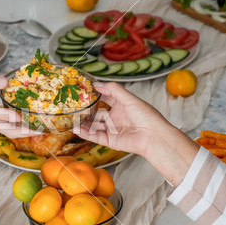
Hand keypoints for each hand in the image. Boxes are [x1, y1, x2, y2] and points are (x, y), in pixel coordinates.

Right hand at [0, 71, 37, 138]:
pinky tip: (34, 127)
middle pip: (5, 129)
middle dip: (23, 132)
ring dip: (25, 133)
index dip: (6, 116)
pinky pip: (9, 130)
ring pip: (9, 132)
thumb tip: (6, 82)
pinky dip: (22, 130)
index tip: (18, 116)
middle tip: (40, 130)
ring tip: (41, 131)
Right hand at [77, 82, 198, 185]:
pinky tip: (77, 129)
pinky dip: (85, 133)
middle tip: (73, 106)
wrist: (154, 136)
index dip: (95, 95)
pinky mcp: (110, 141)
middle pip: (97, 113)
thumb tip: (97, 84)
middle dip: (85, 111)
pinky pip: (95, 136)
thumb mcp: (129, 98)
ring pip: (94, 126)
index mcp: (121, 106)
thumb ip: (113, 90)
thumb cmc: (146, 116)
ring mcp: (112, 130)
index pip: (105, 99)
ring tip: (71, 119)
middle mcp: (116, 118)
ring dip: (83, 123)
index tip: (83, 91)